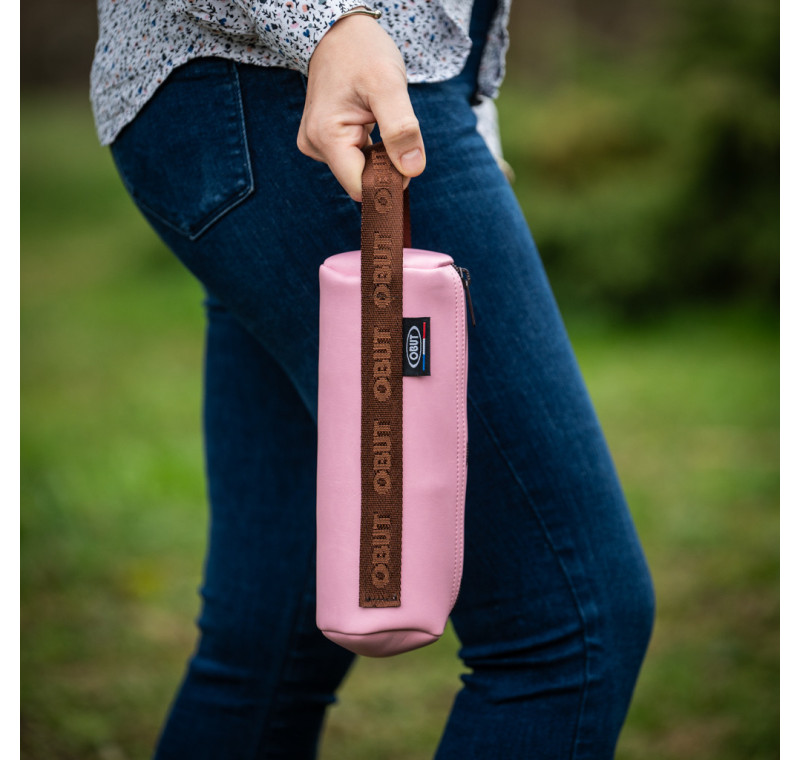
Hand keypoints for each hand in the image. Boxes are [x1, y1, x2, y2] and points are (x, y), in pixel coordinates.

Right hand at [297, 12, 425, 201]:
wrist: (341, 33)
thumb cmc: (362, 52)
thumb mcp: (388, 86)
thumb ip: (401, 129)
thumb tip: (412, 170)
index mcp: (327, 137)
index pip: (361, 187)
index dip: (388, 182)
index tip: (406, 162)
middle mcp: (316, 146)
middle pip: (361, 180)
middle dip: (385, 166)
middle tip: (396, 134)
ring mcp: (318, 144)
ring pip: (360, 171)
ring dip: (379, 156)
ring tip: (379, 120)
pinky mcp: (325, 140)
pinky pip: (355, 159)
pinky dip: (371, 150)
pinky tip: (371, 124)